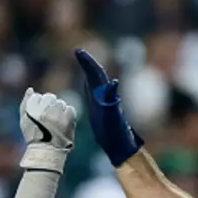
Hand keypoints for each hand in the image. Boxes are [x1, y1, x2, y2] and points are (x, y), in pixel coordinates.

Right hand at [18, 87, 75, 173]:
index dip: (41, 103)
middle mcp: (44, 110)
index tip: (41, 113)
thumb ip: (26, 102)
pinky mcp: (67, 120)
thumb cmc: (33, 136)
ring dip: (59, 109)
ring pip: (61, 103)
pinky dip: (68, 114)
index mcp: (33, 109)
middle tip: (49, 117)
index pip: (40, 96)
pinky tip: (64, 122)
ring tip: (56, 121)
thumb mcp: (23, 120)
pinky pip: (70, 109)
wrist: (46, 151)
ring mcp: (57, 115)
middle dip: (50, 105)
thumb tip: (31, 89)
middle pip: (51, 98)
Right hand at [74, 48, 142, 166]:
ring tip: (82, 60)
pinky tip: (86, 83)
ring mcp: (103, 102)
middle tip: (78, 52)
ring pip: (95, 81)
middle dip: (87, 63)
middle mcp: (105, 96)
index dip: (88, 62)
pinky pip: (93, 92)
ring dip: (89, 70)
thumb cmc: (116, 133)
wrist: (120, 145)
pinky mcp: (100, 109)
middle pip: (96, 74)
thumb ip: (111, 99)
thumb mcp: (112, 116)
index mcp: (106, 95)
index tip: (78, 51)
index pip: (96, 74)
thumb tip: (113, 83)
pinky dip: (89, 83)